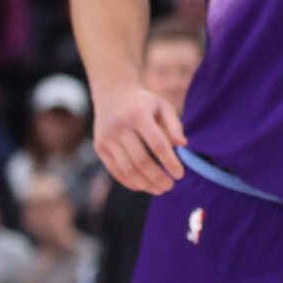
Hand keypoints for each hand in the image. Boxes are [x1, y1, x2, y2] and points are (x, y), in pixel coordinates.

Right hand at [93, 79, 185, 194]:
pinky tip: (143, 186)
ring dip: (144, 184)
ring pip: (126, 169)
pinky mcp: (99, 147)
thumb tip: (183, 145)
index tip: (180, 175)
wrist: (112, 93)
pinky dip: (129, 182)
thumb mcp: (163, 106)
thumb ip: (174, 125)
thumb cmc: (143, 103)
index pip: (157, 144)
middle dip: (157, 177)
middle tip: (170, 186)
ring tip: (159, 189)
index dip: (169, 162)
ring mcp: (107, 138)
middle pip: (140, 160)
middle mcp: (120, 127)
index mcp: (138, 115)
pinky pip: (115, 170)